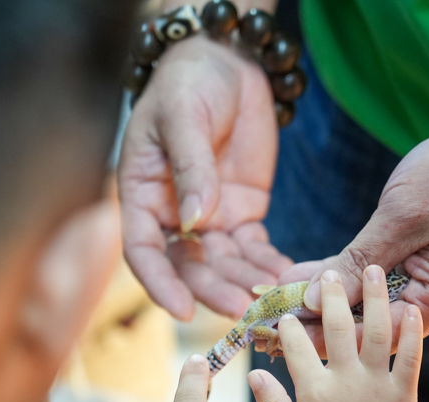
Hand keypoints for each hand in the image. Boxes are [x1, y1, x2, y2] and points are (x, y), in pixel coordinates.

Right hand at [119, 36, 291, 320]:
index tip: (183, 310)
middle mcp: (171, 216)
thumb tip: (194, 219)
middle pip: (189, 266)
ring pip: (224, 265)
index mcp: (141, 196)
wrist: (227, 63)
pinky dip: (268, 266)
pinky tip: (287, 278)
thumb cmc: (190, 83)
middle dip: (215, 290)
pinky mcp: (242, 214)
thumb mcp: (184, 118)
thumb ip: (190, 166)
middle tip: (245, 308)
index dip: (161, 284)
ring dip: (246, 284)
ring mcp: (209, 219)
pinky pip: (254, 249)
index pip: (144, 252)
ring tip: (274, 300)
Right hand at [248, 267, 423, 401]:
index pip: (297, 345)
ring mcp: (377, 386)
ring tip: (372, 269)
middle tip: (328, 272)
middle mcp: (345, 381)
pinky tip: (411, 308)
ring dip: (374, 297)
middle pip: (337, 326)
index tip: (286, 310)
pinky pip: (410, 356)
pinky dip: (411, 331)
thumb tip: (255, 372)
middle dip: (330, 295)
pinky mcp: (403, 395)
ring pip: (375, 331)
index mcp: (314, 391)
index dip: (290, 324)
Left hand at [275, 86, 428, 354]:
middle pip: (377, 323)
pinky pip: (396, 282)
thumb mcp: (400, 216)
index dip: (324, 333)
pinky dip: (361, 277)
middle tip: (271, 315)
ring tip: (283, 291)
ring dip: (338, 295)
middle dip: (324, 315)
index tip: (280, 330)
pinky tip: (318, 274)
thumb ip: (358, 262)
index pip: (374, 335)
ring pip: (383, 302)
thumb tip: (315, 301)